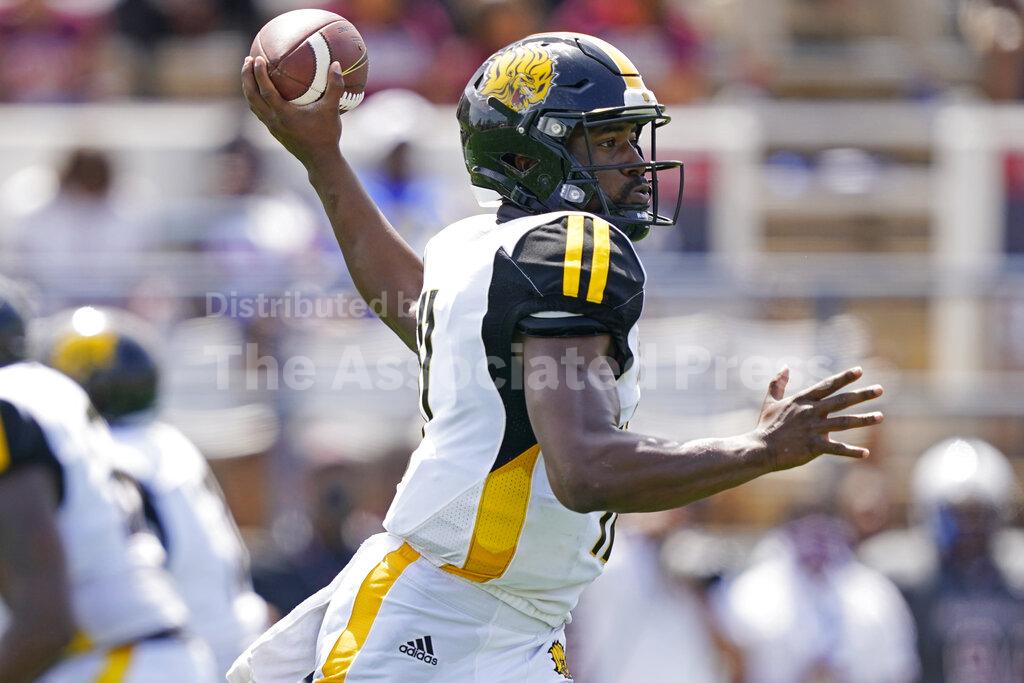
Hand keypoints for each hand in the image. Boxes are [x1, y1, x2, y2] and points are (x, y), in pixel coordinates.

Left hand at [241, 55, 344, 168]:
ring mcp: (272, 127)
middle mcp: (274, 121)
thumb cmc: (327, 135)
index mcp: (284, 115)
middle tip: (248, 60)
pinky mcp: (275, 131)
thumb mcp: (332, 110)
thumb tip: (335, 64)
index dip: (259, 74)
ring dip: (249, 88)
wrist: (321, 161)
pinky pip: (259, 111)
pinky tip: (263, 92)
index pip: (265, 91)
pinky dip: (256, 99)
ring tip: (249, 73)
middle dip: (246, 77)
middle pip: (252, 96)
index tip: (257, 58)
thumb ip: (335, 87)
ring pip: (253, 105)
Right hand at [755, 366, 882, 470]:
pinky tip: (866, 453)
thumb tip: (784, 366)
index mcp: (802, 400)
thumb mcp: (770, 401)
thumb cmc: (766, 426)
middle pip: (841, 401)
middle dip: (862, 394)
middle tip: (880, 389)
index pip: (827, 385)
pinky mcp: (813, 446)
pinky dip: (851, 451)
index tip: (860, 370)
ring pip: (844, 422)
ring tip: (880, 416)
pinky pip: (836, 448)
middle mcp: (810, 412)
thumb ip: (777, 383)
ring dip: (864, 420)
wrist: (759, 449)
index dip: (844, 377)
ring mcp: (813, 429)